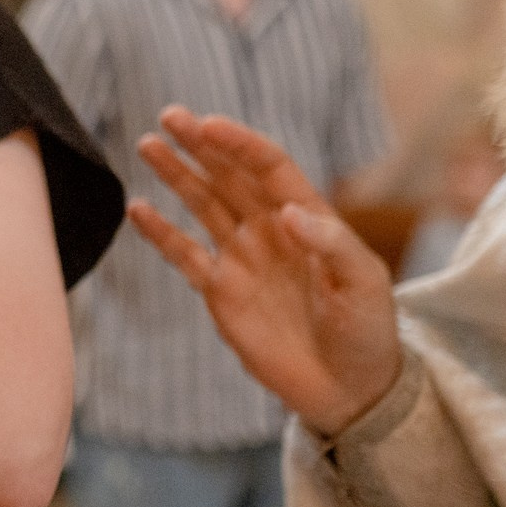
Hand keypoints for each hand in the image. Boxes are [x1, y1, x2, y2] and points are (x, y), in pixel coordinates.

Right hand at [130, 106, 403, 438]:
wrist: (349, 390)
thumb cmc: (368, 333)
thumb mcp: (364, 284)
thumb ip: (331, 245)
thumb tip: (289, 212)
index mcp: (309, 219)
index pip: (269, 168)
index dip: (240, 144)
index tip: (209, 126)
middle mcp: (270, 230)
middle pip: (229, 175)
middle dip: (200, 144)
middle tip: (170, 116)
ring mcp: (243, 259)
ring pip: (203, 204)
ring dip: (177, 174)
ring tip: (148, 144)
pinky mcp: (221, 293)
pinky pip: (184, 255)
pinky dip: (160, 233)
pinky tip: (137, 209)